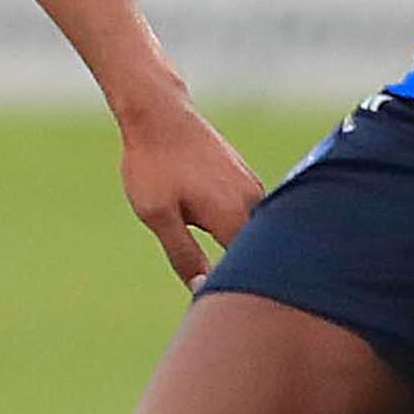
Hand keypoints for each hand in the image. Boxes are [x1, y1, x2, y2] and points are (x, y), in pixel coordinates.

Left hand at [117, 92, 261, 287]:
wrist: (159, 113)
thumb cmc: (154, 163)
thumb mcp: (157, 215)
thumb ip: (183, 254)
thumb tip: (202, 287)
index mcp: (233, 216)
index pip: (249, 269)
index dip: (235, 288)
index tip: (216, 300)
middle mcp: (254, 201)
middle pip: (259, 253)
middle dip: (244, 273)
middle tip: (217, 287)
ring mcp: (253, 187)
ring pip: (258, 233)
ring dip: (243, 250)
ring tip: (221, 261)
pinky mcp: (247, 178)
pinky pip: (253, 215)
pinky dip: (241, 231)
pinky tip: (219, 233)